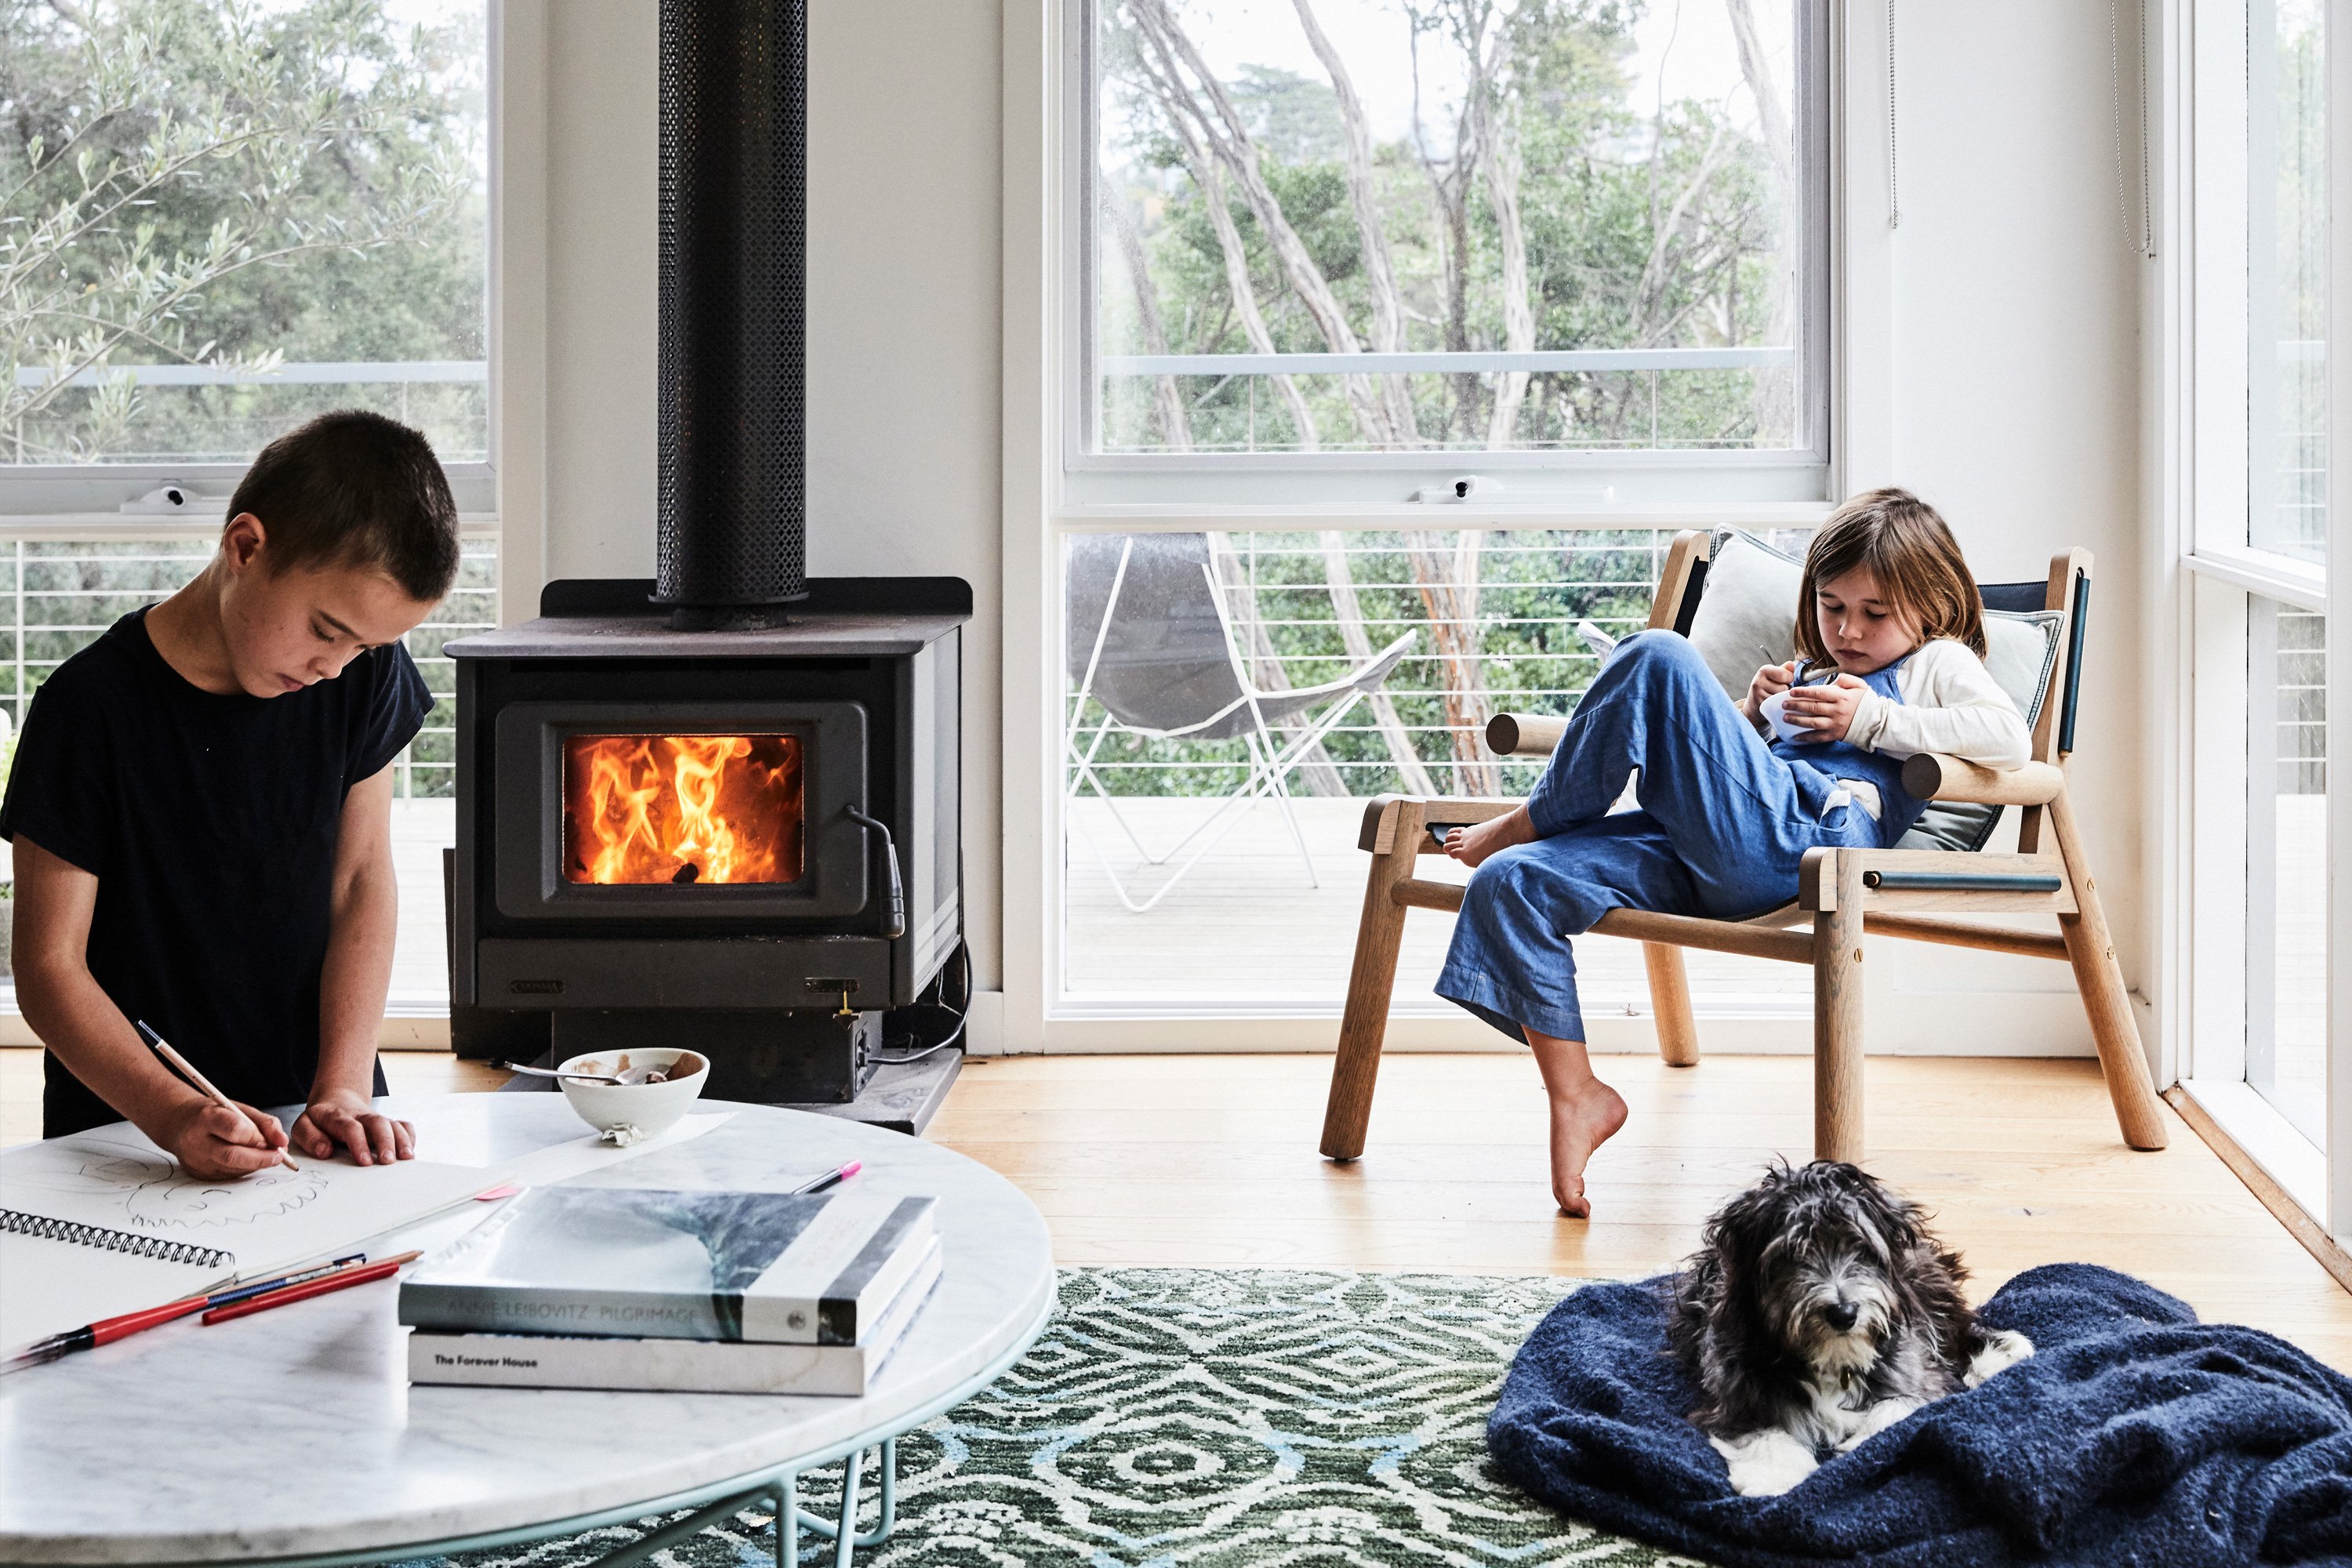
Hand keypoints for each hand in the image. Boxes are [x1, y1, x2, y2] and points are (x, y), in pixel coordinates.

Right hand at [154, 1097, 290, 1179]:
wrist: (179, 1123)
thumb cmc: (214, 1113)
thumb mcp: (239, 1108)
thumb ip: (264, 1123)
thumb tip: (283, 1142)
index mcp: (205, 1118)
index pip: (235, 1129)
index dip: (258, 1137)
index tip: (275, 1140)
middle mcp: (196, 1141)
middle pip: (232, 1156)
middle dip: (261, 1158)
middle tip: (279, 1156)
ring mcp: (195, 1160)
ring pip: (233, 1168)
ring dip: (255, 1164)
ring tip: (265, 1155)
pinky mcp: (197, 1174)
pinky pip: (228, 1175)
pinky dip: (244, 1169)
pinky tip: (247, 1160)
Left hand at [294, 1088, 415, 1165]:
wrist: (337, 1099)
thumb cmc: (320, 1120)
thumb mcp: (304, 1125)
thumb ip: (310, 1137)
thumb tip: (325, 1152)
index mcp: (338, 1117)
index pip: (351, 1127)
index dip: (359, 1143)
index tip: (365, 1162)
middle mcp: (361, 1116)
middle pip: (378, 1123)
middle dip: (385, 1141)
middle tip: (388, 1161)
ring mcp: (376, 1119)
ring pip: (393, 1124)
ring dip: (402, 1140)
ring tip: (407, 1158)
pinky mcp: (387, 1123)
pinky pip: (404, 1125)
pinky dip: (410, 1137)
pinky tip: (409, 1151)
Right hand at [1744, 659, 1797, 718]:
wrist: (1754, 703)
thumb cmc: (1769, 686)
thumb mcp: (1775, 675)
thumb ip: (1785, 669)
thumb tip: (1792, 665)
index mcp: (1764, 670)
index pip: (1785, 674)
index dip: (1789, 678)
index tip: (1785, 680)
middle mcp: (1758, 681)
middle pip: (1784, 687)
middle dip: (1785, 689)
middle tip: (1779, 689)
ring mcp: (1757, 694)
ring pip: (1781, 697)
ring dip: (1783, 698)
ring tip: (1776, 696)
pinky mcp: (1760, 705)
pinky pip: (1777, 705)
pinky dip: (1779, 705)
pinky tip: (1774, 703)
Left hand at [1780, 673, 1866, 742]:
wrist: (1878, 722)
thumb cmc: (1867, 702)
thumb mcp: (1860, 686)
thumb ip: (1846, 680)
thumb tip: (1833, 680)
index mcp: (1841, 696)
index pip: (1818, 693)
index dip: (1803, 692)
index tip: (1792, 692)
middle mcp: (1836, 710)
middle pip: (1812, 707)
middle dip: (1795, 705)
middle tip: (1783, 704)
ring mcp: (1835, 724)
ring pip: (1812, 722)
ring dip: (1797, 720)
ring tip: (1785, 718)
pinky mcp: (1835, 735)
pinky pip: (1818, 737)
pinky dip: (1806, 737)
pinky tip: (1795, 737)